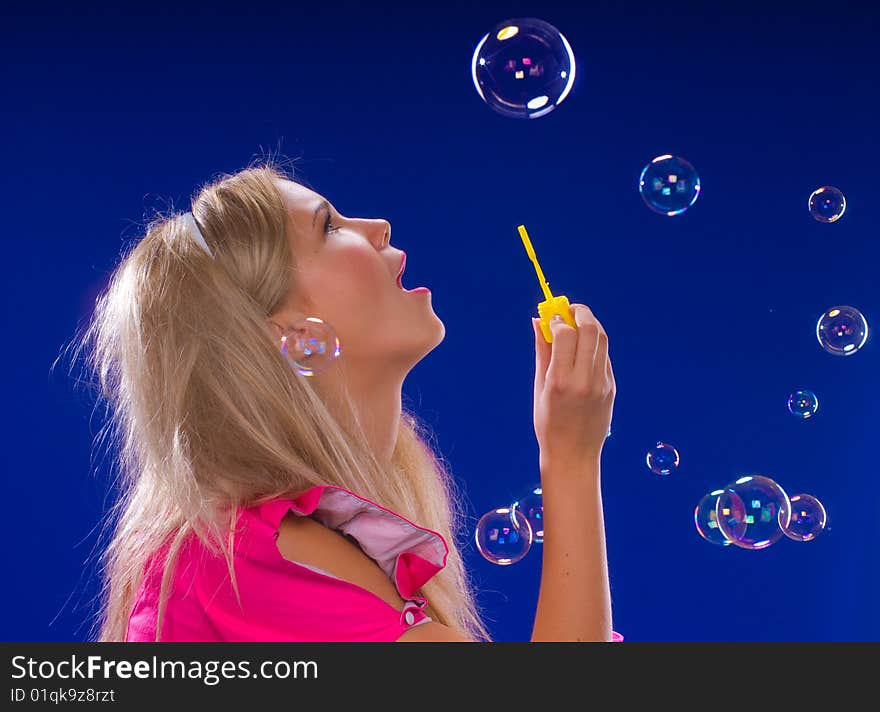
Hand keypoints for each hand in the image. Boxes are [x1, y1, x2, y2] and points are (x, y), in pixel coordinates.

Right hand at [532, 303, 615, 472]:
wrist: (573, 455)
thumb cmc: (548, 423)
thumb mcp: (540, 387)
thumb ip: (542, 351)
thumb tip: (538, 321)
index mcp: (561, 381)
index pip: (566, 334)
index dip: (558, 319)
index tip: (551, 318)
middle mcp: (584, 380)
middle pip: (591, 330)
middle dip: (580, 312)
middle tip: (569, 310)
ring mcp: (602, 384)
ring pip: (602, 339)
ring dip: (590, 325)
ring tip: (577, 325)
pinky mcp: (612, 388)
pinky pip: (605, 356)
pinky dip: (594, 345)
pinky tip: (583, 349)